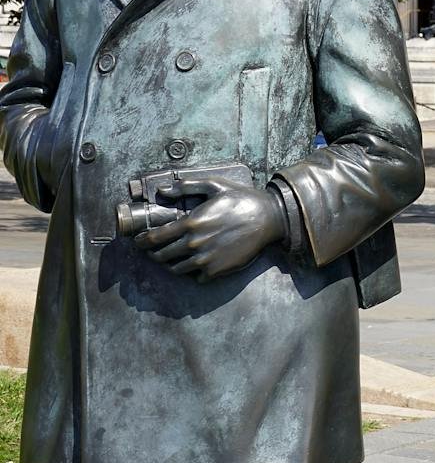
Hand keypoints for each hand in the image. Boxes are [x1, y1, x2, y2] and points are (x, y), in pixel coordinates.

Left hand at [134, 178, 285, 280]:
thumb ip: (185, 187)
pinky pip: (196, 277)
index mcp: (190, 223)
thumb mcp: (214, 185)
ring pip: (176, 269)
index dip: (142, 241)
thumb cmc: (241, 199)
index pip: (154, 238)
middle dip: (153, 253)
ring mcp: (205, 260)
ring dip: (170, 264)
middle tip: (153, 250)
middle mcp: (194, 244)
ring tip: (172, 259)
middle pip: (161, 256)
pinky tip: (196, 264)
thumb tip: (162, 191)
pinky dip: (193, 272)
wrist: (269, 218)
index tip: (138, 241)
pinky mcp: (217, 270)